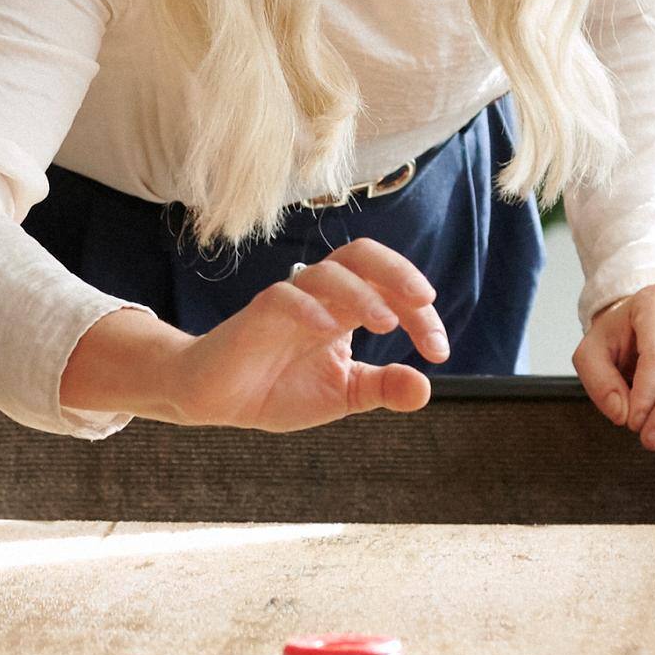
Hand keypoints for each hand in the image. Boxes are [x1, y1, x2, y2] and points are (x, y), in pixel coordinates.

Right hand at [64, 238, 448, 430]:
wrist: (216, 398)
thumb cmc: (278, 387)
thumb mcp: (342, 395)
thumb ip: (382, 387)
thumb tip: (425, 387)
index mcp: (345, 310)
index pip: (391, 289)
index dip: (423, 315)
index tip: (438, 352)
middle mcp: (320, 297)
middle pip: (362, 255)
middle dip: (399, 272)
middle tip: (426, 301)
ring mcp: (288, 302)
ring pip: (328, 272)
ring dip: (362, 293)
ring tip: (385, 325)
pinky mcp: (256, 316)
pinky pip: (284, 298)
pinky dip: (310, 309)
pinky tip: (329, 331)